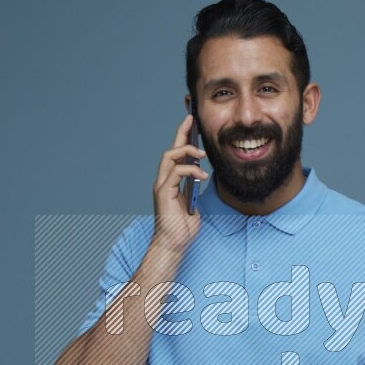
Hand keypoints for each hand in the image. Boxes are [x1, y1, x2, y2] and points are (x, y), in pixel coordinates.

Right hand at [151, 114, 208, 255]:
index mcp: (171, 182)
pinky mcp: (163, 192)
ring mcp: (162, 186)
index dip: (183, 138)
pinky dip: (190, 170)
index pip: (176, 156)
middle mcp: (163, 181)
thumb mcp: (193, 204)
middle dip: (181, 133)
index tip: (191, 124)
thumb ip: (193, 190)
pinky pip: (176, 172)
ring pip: (170, 157)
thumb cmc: (182, 229)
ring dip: (187, 151)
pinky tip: (201, 175)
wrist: (173, 244)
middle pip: (171, 150)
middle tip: (192, 120)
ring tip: (202, 154)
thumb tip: (201, 178)